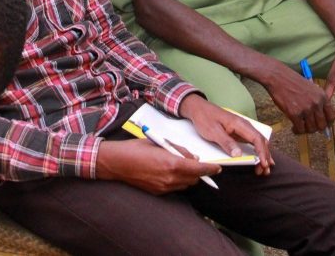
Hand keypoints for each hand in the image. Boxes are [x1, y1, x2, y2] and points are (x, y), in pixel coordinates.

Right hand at [96, 138, 220, 193]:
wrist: (116, 163)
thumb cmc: (136, 149)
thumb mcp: (160, 143)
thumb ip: (179, 150)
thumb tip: (193, 156)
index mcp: (172, 163)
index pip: (199, 169)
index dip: (211, 169)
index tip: (218, 167)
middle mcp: (170, 178)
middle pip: (194, 178)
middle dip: (199, 172)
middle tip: (198, 162)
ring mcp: (164, 187)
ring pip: (186, 184)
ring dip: (189, 177)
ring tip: (181, 165)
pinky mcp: (158, 192)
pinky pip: (175, 187)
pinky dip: (178, 180)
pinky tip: (170, 172)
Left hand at [179, 94, 273, 174]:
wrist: (198, 108)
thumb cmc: (205, 118)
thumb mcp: (213, 131)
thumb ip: (226, 142)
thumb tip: (238, 155)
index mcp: (240, 124)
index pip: (257, 138)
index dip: (262, 152)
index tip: (263, 163)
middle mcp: (244, 126)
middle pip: (260, 141)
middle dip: (265, 156)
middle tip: (264, 170)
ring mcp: (242, 129)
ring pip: (258, 142)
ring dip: (262, 155)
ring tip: (264, 169)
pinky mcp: (238, 133)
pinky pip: (252, 142)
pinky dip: (257, 151)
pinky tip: (259, 159)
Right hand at [261, 59, 334, 134]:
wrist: (277, 77)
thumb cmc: (292, 81)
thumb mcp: (311, 88)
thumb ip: (318, 101)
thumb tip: (320, 116)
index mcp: (322, 96)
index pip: (332, 116)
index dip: (327, 122)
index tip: (320, 123)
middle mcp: (316, 103)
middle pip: (322, 125)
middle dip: (316, 128)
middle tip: (309, 126)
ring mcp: (306, 109)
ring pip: (311, 129)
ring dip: (306, 130)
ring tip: (300, 127)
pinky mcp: (294, 113)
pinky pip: (300, 129)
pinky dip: (297, 131)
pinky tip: (293, 128)